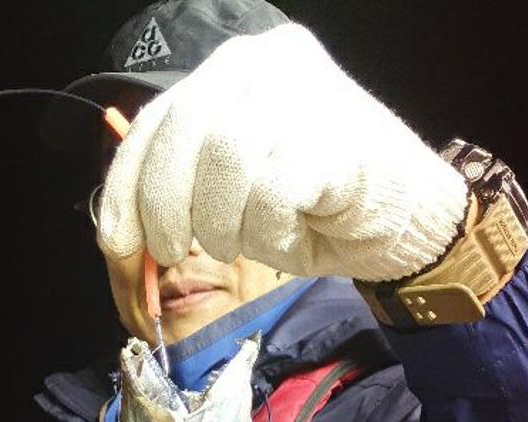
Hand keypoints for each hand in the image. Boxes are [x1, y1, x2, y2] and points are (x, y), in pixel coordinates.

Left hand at [98, 24, 468, 283]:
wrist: (407, 215)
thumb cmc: (317, 205)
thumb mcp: (237, 185)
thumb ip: (187, 182)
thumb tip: (120, 232)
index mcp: (235, 68)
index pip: (157, 120)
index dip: (126, 187)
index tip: (121, 243)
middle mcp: (262, 64)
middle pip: (181, 131)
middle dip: (166, 207)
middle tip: (179, 250)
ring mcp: (299, 95)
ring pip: (223, 160)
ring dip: (223, 222)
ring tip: (247, 240)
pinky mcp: (329, 138)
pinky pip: (270, 193)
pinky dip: (270, 231)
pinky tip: (290, 232)